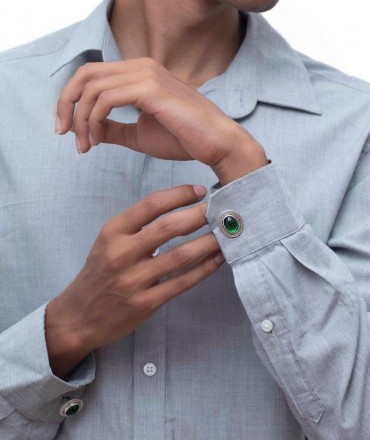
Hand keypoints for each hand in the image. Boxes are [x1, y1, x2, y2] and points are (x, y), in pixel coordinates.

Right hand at [45, 184, 223, 377]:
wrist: (80, 315)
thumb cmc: (100, 272)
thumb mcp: (108, 241)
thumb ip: (137, 225)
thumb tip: (179, 208)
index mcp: (113, 231)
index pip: (151, 205)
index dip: (180, 194)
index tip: (200, 190)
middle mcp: (122, 253)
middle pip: (169, 227)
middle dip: (200, 215)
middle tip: (222, 209)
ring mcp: (134, 280)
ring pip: (180, 256)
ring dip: (208, 242)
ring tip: (226, 233)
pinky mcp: (146, 303)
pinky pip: (182, 282)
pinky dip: (204, 269)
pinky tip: (218, 259)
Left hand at [55, 58, 267, 182]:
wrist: (216, 143)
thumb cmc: (184, 139)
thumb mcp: (139, 135)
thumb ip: (114, 128)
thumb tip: (91, 130)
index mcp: (139, 73)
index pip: (92, 75)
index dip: (71, 99)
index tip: (68, 130)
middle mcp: (141, 67)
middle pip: (85, 74)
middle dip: (66, 104)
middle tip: (64, 133)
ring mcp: (146, 74)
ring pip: (92, 87)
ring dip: (81, 119)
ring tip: (85, 145)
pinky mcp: (150, 89)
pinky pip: (105, 99)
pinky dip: (93, 120)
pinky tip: (97, 140)